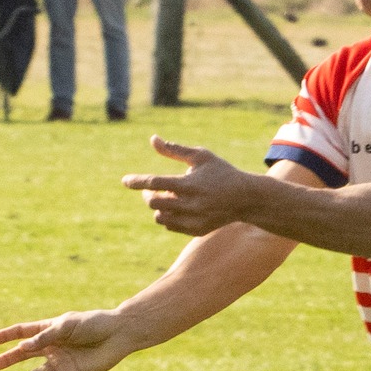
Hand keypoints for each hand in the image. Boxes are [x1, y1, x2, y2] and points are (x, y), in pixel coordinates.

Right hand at [0, 310, 138, 370]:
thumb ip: (45, 336)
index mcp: (49, 329)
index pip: (21, 332)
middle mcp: (52, 347)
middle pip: (24, 355)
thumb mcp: (68, 325)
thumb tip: (22, 348)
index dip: (4, 337)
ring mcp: (62, 362)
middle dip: (6, 361)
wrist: (119, 334)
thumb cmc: (94, 323)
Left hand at [122, 136, 255, 236]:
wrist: (246, 198)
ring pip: (160, 217)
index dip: (137, 181)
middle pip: (154, 203)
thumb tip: (152, 139)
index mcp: (190, 184)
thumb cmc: (221, 172)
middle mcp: (191, 205)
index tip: (125, 180)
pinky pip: (171, 226)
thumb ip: (174, 149)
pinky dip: (169, 217)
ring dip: (159, 207)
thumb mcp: (200, 156)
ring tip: (169, 197)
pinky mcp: (197, 231)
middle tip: (152, 189)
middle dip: (148, 195)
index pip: (155, 182)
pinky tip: (177, 207)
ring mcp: (194, 220)